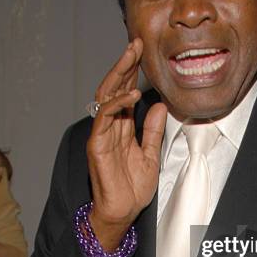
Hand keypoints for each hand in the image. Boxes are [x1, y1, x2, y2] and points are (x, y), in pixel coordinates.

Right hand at [86, 38, 166, 249]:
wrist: (123, 212)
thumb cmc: (132, 188)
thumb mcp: (150, 154)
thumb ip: (152, 130)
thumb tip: (159, 105)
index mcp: (122, 128)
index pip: (125, 92)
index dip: (132, 72)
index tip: (143, 52)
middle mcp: (110, 127)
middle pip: (114, 88)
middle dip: (124, 64)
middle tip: (135, 43)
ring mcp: (102, 134)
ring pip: (106, 96)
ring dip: (118, 75)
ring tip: (131, 56)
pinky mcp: (98, 145)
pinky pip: (104, 118)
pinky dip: (117, 104)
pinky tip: (131, 94)